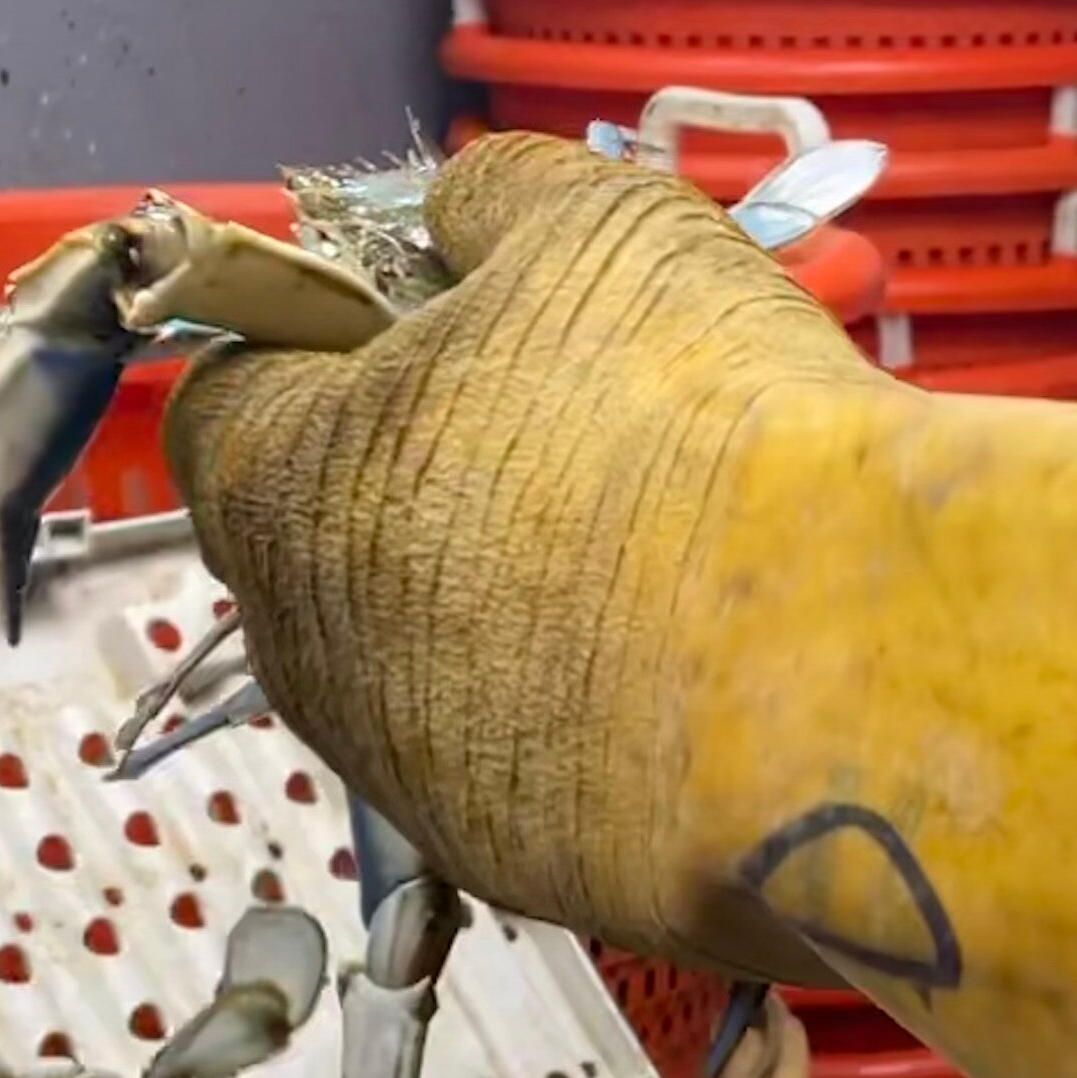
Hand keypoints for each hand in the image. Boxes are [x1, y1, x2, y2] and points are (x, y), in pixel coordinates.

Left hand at [168, 127, 1076, 1077]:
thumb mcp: (601, 227)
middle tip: (579, 430)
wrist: (845, 680)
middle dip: (428, 479)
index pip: (230, 395)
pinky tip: (704, 675)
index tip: (436, 319)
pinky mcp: (530, 874)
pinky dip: (592, 718)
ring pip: (430, 664)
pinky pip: (532, 768)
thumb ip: (496, 203)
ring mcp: (416, 780)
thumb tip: (464, 221)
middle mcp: (315, 651)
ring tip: (664, 556)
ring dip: (511, 605)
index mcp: (288, 480)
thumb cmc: (698, 430)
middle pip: (329, 539)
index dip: (328, 342)